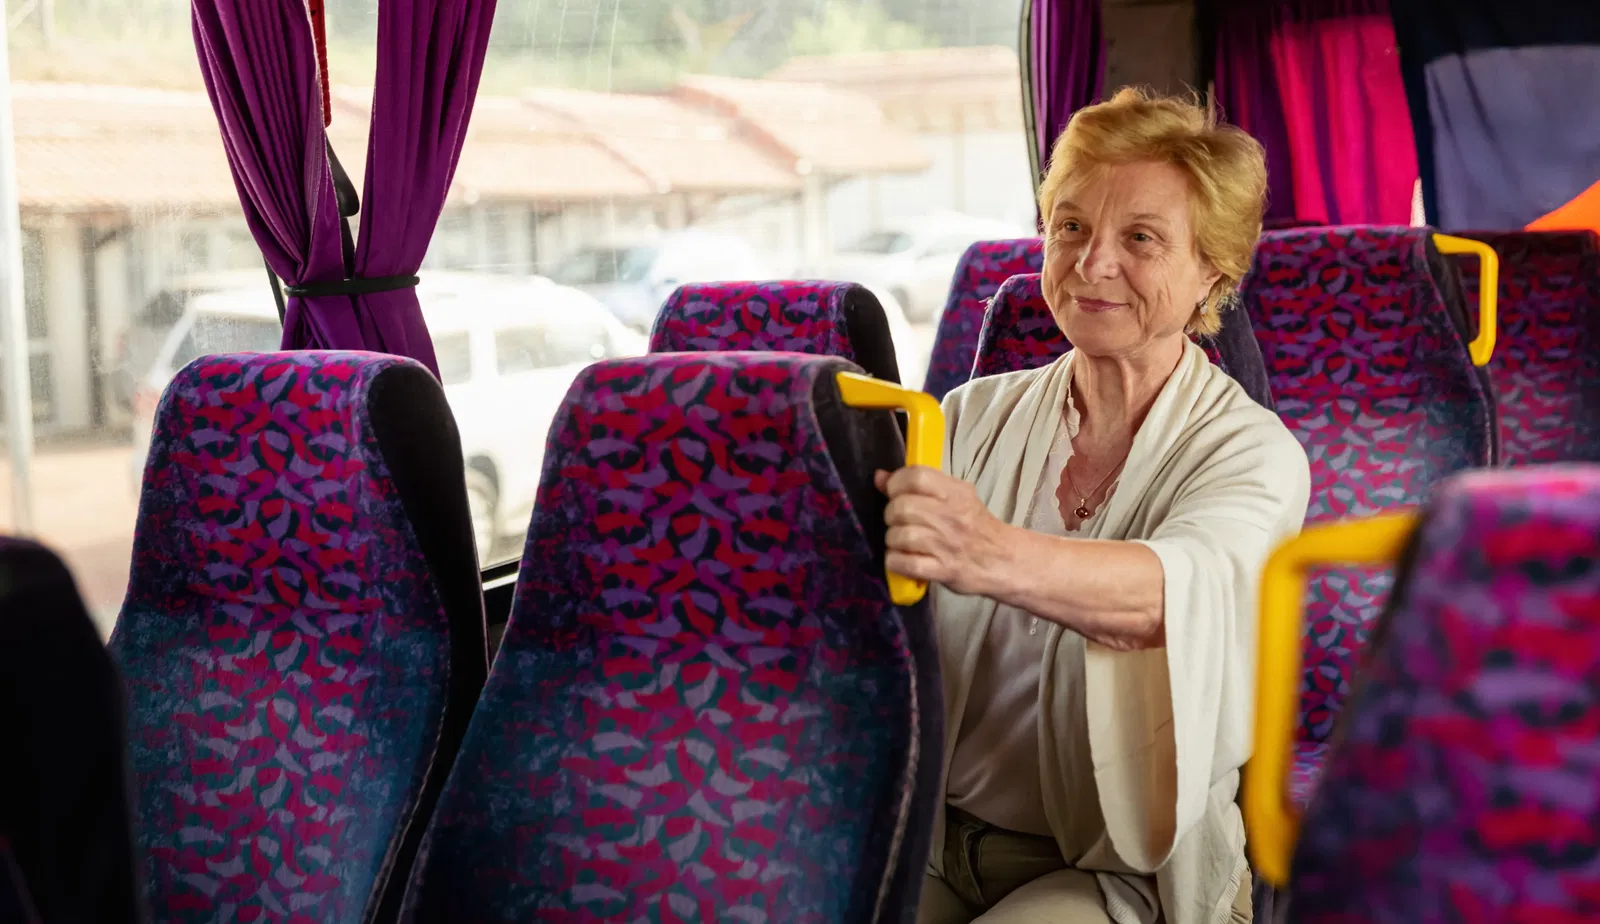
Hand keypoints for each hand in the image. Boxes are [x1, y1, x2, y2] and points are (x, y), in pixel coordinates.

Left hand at [874, 465, 1009, 596]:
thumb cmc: (974, 526)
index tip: (893, 492)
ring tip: (901, 542)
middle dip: (891, 515)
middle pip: (903, 507)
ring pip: (901, 536)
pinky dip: (896, 562)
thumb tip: (880, 477)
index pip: (917, 476)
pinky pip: (906, 563)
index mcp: (956, 493)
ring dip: (893, 540)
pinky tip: (902, 559)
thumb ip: (918, 486)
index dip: (896, 482)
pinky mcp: (944, 570)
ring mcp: (948, 545)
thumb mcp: (954, 498)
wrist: (1003, 560)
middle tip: (898, 522)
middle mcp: (952, 516)